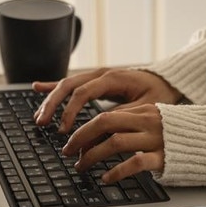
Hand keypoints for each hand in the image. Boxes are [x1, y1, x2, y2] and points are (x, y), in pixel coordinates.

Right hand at [33, 67, 181, 132]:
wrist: (168, 80)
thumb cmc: (159, 94)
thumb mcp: (144, 109)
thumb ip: (121, 118)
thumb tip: (99, 133)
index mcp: (113, 78)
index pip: (83, 92)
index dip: (71, 110)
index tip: (64, 129)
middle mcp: (102, 74)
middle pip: (69, 85)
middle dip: (53, 104)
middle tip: (42, 123)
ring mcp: (97, 76)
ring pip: (67, 84)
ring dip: (51, 100)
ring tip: (38, 117)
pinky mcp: (96, 81)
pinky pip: (72, 83)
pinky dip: (54, 86)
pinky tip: (37, 88)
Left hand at [63, 104, 164, 182]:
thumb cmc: (178, 135)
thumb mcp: (155, 121)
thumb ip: (133, 123)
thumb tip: (103, 133)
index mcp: (143, 111)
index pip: (106, 116)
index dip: (85, 129)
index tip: (72, 142)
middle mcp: (147, 122)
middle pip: (105, 123)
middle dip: (81, 138)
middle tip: (68, 152)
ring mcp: (155, 139)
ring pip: (115, 142)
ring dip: (93, 156)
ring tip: (82, 166)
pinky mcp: (163, 157)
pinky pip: (135, 162)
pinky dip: (117, 171)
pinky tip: (107, 178)